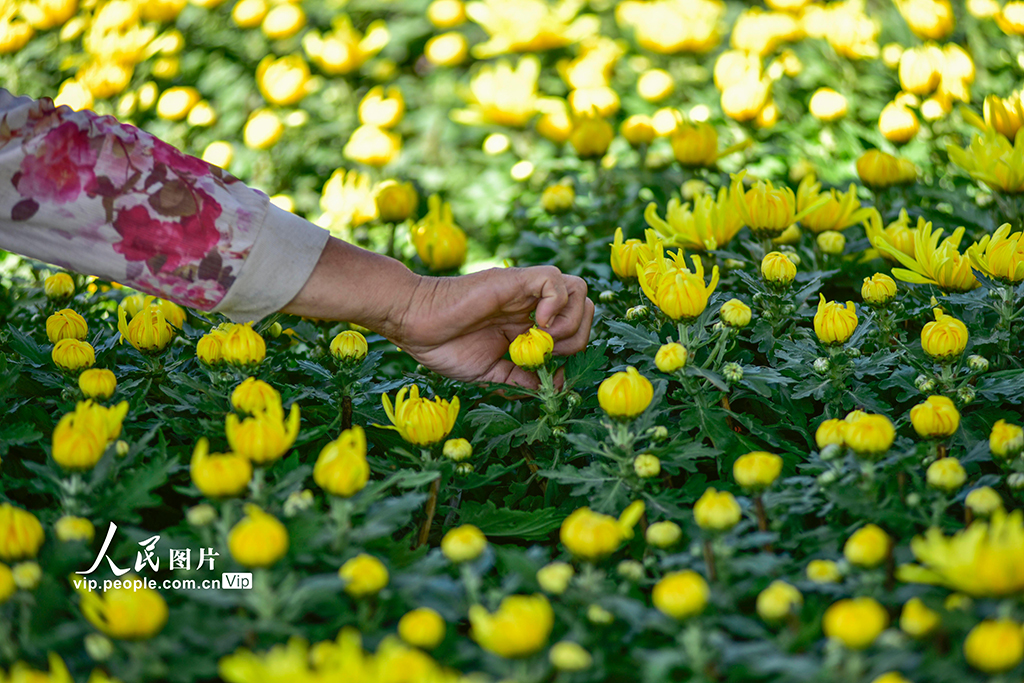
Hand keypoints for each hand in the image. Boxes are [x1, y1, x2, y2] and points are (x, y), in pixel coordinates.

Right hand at [392, 266, 594, 387]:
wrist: (413, 324)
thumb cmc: (444, 346)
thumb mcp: (491, 372)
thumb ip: (521, 379)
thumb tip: (555, 386)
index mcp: (528, 323)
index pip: (576, 324)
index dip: (573, 347)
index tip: (550, 368)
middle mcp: (532, 303)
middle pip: (584, 305)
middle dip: (578, 334)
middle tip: (549, 352)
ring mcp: (525, 289)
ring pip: (578, 288)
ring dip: (570, 320)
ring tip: (542, 338)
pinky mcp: (514, 280)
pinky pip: (555, 280)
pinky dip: (556, 303)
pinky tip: (535, 323)